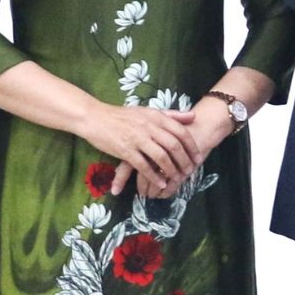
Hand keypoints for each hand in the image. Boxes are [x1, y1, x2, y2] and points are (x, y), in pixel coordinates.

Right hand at [86, 103, 200, 194]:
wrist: (95, 117)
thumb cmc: (123, 115)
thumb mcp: (148, 111)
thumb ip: (171, 115)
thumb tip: (193, 116)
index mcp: (156, 116)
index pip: (180, 132)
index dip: (192, 146)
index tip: (198, 158)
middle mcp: (149, 127)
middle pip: (174, 145)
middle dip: (185, 160)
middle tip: (191, 171)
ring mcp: (137, 139)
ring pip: (161, 157)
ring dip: (171, 170)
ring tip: (178, 179)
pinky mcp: (125, 150)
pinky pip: (143, 166)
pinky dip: (154, 176)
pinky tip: (161, 183)